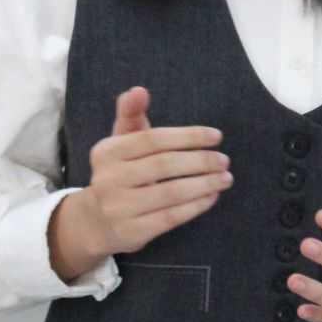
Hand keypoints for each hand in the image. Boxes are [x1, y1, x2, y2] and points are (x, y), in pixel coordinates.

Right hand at [48, 87, 229, 282]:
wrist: (96, 222)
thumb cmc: (119, 172)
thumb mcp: (121, 141)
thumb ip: (131, 113)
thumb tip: (139, 89)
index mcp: (107, 151)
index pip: (154, 139)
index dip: (188, 136)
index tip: (216, 136)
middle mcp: (109, 179)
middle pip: (165, 165)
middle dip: (201, 162)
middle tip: (224, 160)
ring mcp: (118, 208)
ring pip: (171, 193)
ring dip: (205, 184)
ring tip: (225, 178)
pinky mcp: (131, 232)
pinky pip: (171, 217)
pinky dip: (196, 206)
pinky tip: (211, 197)